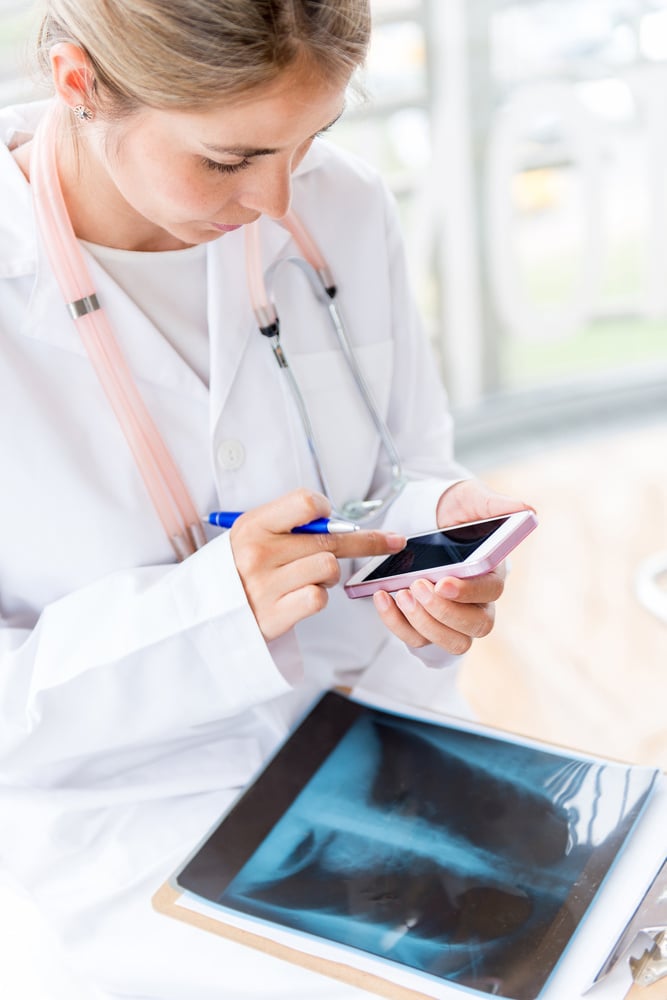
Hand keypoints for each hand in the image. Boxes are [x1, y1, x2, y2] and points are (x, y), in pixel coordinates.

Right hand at [229, 489, 405, 641]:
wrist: (201, 615)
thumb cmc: (236, 570)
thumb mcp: (250, 535)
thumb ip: (287, 524)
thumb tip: (337, 522)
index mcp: (252, 525)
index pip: (306, 502)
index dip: (327, 511)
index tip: (336, 520)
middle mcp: (257, 552)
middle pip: (331, 539)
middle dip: (367, 541)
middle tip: (392, 541)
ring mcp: (265, 585)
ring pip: (329, 568)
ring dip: (328, 575)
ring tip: (308, 578)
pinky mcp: (274, 615)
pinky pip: (319, 598)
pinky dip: (317, 597)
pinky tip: (300, 598)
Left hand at [372, 479, 534, 654]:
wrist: (428, 519)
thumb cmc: (458, 511)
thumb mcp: (472, 500)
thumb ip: (496, 505)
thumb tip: (528, 510)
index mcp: (493, 573)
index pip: (491, 592)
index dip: (469, 592)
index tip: (443, 582)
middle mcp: (479, 602)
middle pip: (475, 626)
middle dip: (443, 611)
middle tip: (417, 587)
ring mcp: (454, 618)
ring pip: (451, 642)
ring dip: (423, 623)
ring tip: (400, 594)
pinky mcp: (428, 626)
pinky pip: (418, 640)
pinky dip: (397, 624)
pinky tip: (383, 597)